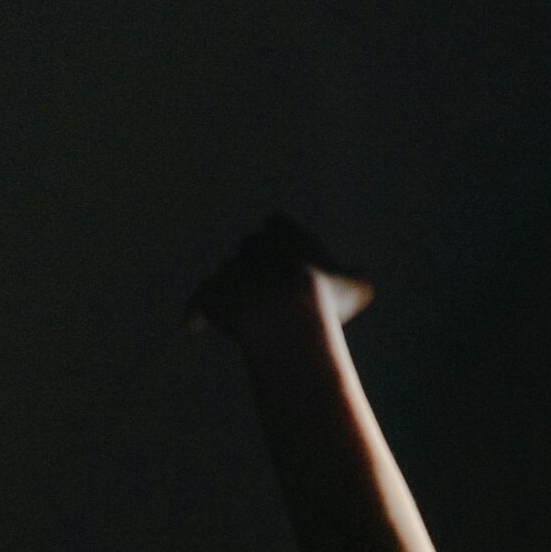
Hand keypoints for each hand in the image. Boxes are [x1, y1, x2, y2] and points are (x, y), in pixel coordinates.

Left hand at [185, 215, 373, 341]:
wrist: (284, 312)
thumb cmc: (324, 297)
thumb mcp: (357, 288)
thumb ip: (354, 280)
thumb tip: (355, 280)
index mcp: (286, 236)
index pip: (279, 226)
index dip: (283, 236)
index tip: (287, 248)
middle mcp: (254, 247)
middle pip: (251, 247)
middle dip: (259, 261)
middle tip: (272, 284)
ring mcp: (230, 270)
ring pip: (227, 273)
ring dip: (235, 287)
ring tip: (250, 310)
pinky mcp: (210, 295)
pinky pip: (200, 303)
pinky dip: (198, 312)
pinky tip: (194, 325)